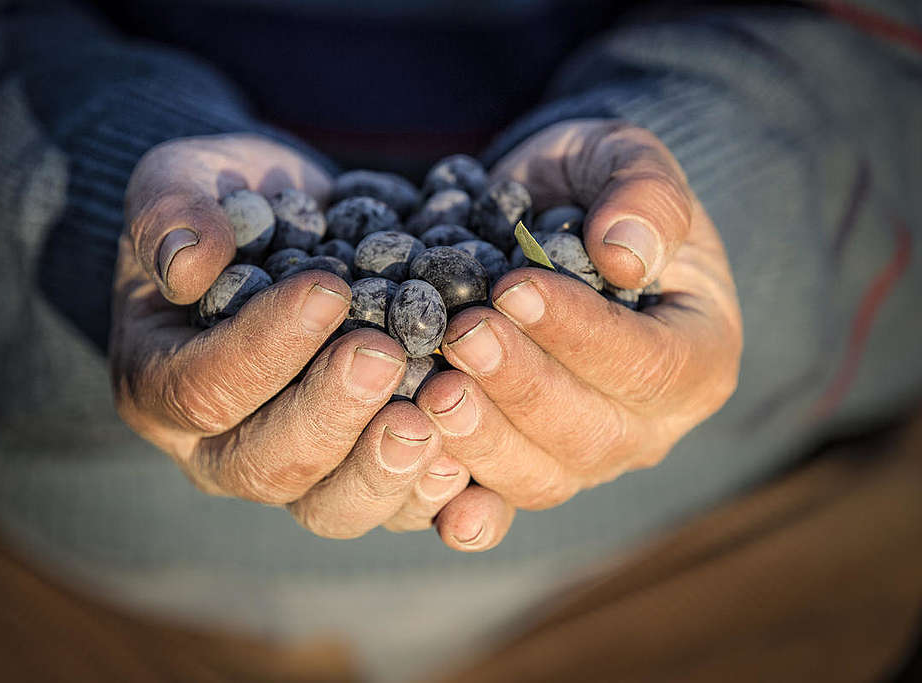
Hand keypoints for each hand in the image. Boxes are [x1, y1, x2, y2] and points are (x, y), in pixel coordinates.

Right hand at [111, 134, 464, 538]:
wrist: (296, 224)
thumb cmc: (231, 201)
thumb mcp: (186, 178)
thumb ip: (172, 210)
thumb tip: (186, 266)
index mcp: (161, 385)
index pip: (204, 388)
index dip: (265, 348)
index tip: (328, 291)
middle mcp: (221, 448)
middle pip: (267, 466)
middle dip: (331, 415)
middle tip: (386, 357)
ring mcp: (298, 471)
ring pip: (331, 509)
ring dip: (384, 472)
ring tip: (433, 421)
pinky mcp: (361, 473)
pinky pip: (396, 512)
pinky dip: (436, 500)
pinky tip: (471, 470)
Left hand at [414, 120, 742, 550]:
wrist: (544, 217)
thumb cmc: (595, 185)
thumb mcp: (627, 159)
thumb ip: (644, 195)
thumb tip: (625, 253)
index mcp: (699, 354)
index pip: (652, 364)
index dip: (583, 335)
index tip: (514, 288)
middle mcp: (648, 423)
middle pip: (595, 436)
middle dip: (523, 389)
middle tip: (462, 336)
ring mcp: (584, 454)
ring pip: (542, 479)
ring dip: (483, 441)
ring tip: (430, 391)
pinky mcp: (524, 464)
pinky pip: (496, 501)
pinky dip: (460, 505)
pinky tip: (419, 479)